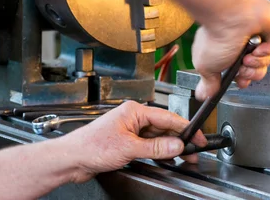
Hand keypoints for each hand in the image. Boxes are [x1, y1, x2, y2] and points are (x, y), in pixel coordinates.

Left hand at [62, 101, 206, 182]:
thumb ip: (156, 147)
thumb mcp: (129, 148)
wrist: (71, 160)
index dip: (186, 127)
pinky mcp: (127, 142)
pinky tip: (167, 158)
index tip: (198, 136)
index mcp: (135, 110)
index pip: (168, 116)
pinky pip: (149, 145)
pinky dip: (159, 152)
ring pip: (158, 137)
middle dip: (180, 139)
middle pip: (164, 127)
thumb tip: (177, 145)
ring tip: (184, 156)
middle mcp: (134, 118)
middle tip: (194, 150)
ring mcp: (131, 130)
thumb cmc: (90, 146)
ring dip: (170, 147)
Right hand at [192, 0, 269, 100]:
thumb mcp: (206, 66)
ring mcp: (260, 35)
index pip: (244, 72)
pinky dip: (267, 50)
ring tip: (248, 56)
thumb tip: (204, 94)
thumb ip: (209, 82)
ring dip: (258, 62)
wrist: (228, 15)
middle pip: (258, 69)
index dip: (244, 79)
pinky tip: (257, 46)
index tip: (241, 81)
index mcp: (230, 51)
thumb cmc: (216, 35)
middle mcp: (246, 43)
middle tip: (243, 67)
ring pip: (268, 60)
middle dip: (251, 73)